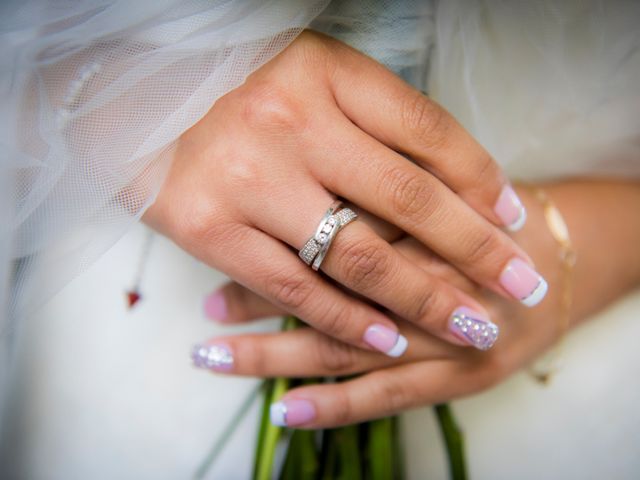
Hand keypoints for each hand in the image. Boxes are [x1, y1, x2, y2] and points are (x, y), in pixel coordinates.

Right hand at [145, 30, 542, 356]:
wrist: (125, 92)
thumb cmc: (229, 85)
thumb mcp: (303, 75)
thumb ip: (365, 118)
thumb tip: (443, 181)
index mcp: (325, 71)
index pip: (427, 129)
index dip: (480, 177)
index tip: (512, 216)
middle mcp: (292, 120)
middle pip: (410, 196)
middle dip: (477, 249)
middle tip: (521, 285)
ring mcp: (248, 177)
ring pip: (359, 253)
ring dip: (424, 299)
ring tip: (472, 329)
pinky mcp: (206, 227)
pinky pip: (294, 287)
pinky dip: (348, 320)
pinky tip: (389, 340)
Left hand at [192, 180, 639, 427]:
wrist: (552, 264)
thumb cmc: (483, 219)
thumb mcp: (439, 182)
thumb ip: (376, 182)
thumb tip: (291, 182)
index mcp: (420, 220)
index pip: (333, 229)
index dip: (272, 237)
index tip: (219, 242)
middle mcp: (427, 277)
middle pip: (328, 287)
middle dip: (259, 300)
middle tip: (206, 310)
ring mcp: (442, 335)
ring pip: (342, 348)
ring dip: (273, 355)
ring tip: (214, 356)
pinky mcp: (458, 378)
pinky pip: (384, 397)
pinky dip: (333, 406)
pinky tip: (285, 411)